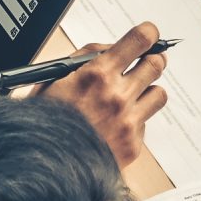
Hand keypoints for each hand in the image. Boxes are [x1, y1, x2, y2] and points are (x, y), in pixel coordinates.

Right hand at [38, 22, 169, 165]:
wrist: (41, 166)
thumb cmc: (44, 121)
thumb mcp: (55, 78)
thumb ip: (88, 58)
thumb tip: (114, 49)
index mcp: (98, 75)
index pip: (140, 40)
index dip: (148, 34)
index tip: (149, 35)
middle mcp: (117, 97)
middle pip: (156, 64)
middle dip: (152, 60)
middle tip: (145, 63)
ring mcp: (127, 122)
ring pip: (159, 94)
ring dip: (147, 91)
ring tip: (131, 97)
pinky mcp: (132, 145)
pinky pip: (145, 124)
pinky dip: (133, 121)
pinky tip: (114, 126)